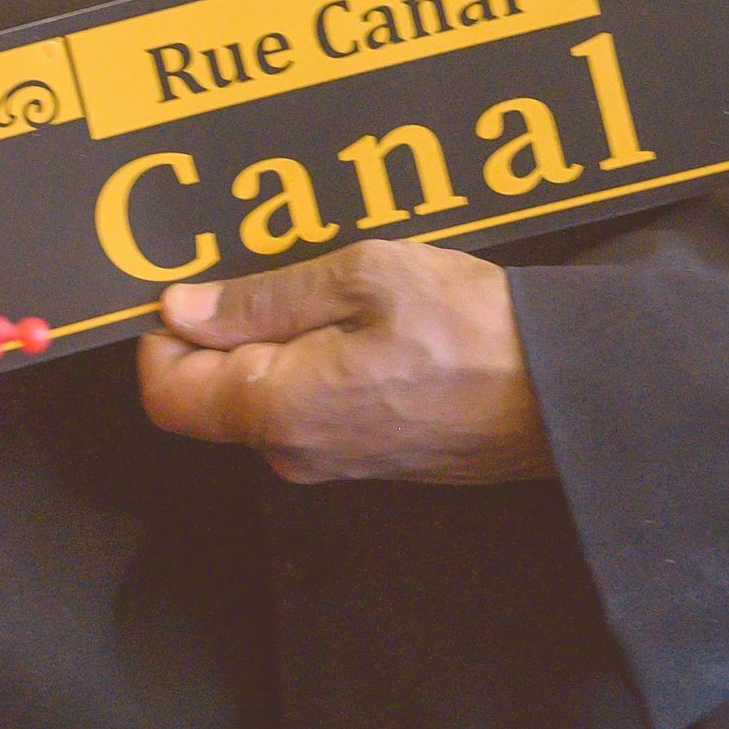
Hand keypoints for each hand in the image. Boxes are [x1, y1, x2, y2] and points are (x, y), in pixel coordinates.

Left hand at [137, 237, 553, 484]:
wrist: (566, 393)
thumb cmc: (472, 329)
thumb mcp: (363, 277)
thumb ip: (263, 299)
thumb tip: (183, 308)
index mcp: (279, 410)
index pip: (167, 393)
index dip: (161, 336)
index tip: (190, 284)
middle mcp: (294, 452)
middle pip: (210, 397)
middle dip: (221, 331)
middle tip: (269, 266)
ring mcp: (333, 463)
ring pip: (261, 400)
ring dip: (275, 340)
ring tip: (329, 283)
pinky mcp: (369, 458)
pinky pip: (309, 410)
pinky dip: (313, 362)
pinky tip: (359, 318)